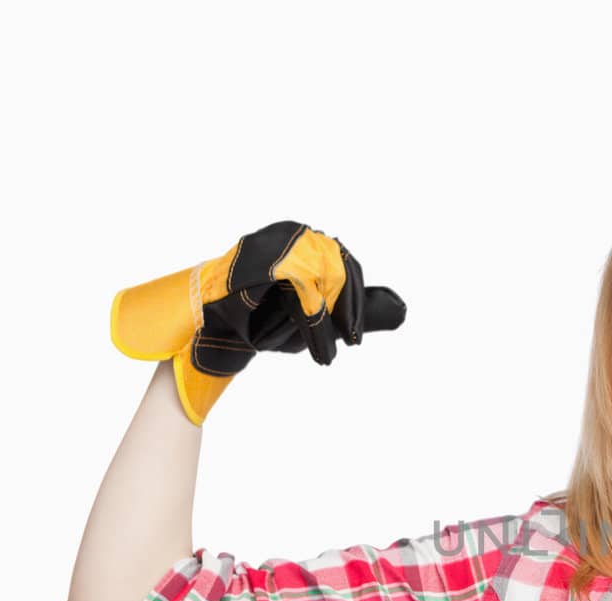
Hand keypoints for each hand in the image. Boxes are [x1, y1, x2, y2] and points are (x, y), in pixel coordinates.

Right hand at [110, 220, 406, 424]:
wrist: (210, 331)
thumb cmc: (262, 321)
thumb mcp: (316, 313)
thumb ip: (351, 307)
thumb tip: (401, 309)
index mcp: (306, 241)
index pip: (346, 265)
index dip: (355, 302)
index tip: (356, 337)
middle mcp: (292, 234)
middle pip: (339, 267)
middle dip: (347, 310)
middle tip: (350, 341)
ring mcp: (274, 242)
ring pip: (322, 279)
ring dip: (325, 323)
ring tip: (325, 354)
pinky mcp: (262, 258)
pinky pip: (302, 288)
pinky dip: (312, 321)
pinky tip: (315, 347)